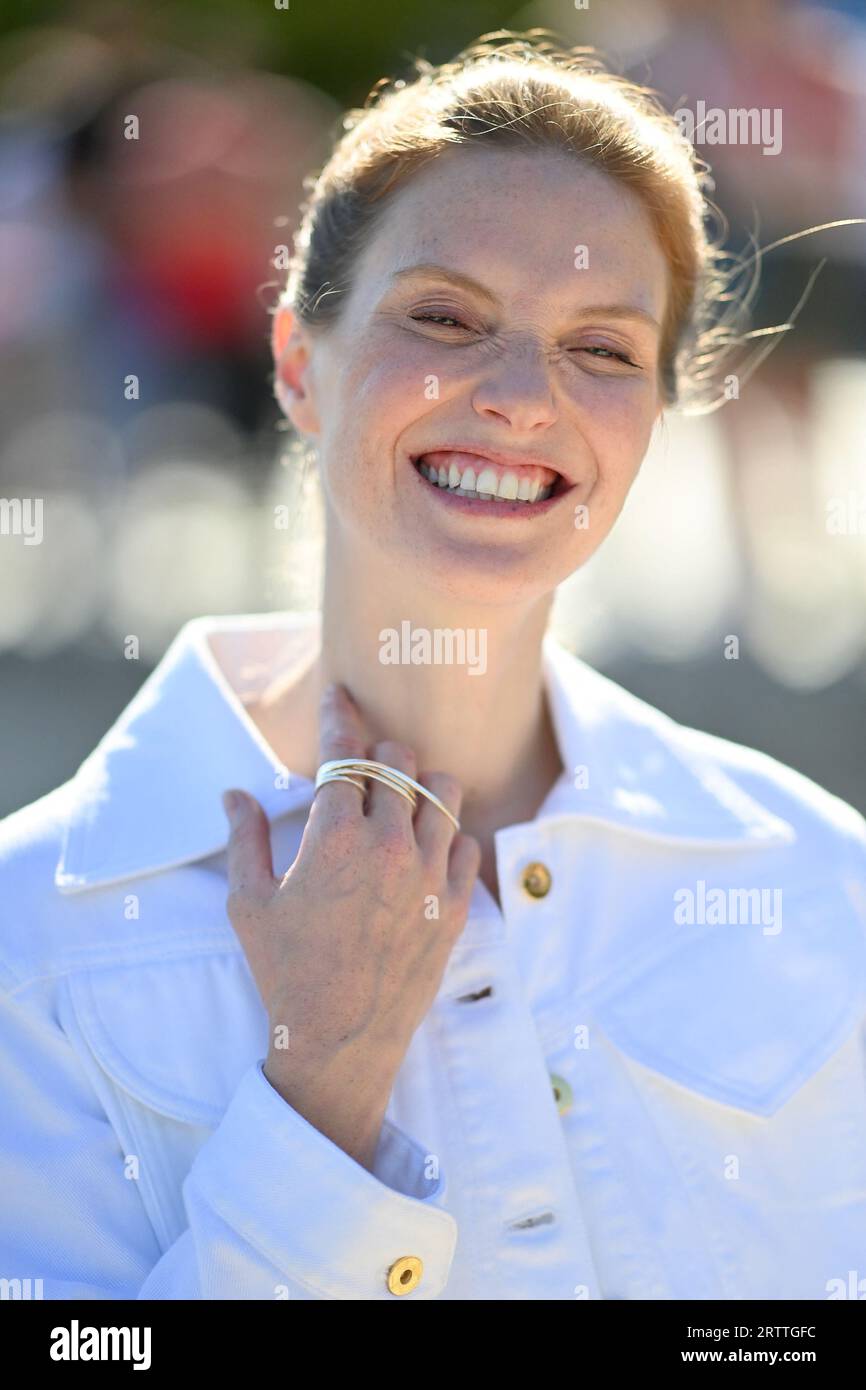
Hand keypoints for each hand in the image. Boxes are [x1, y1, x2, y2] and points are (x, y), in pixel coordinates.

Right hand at [221, 681, 480, 1169]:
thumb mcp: (249, 903)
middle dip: (379, 755)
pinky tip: (428, 845)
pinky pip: (467, 842)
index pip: (345, 751)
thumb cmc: (286, 972)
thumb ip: (244, 839)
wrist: (340, 1041)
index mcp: (335, 836)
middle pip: (399, 762)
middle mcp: (390, 844)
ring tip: (401, 799)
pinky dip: (448, 833)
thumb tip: (234, 795)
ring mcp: (431, 873)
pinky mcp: (457, 905)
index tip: (339, 694)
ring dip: (421, 785)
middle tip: (363, 766)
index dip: (339, 715)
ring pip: (444, 791)